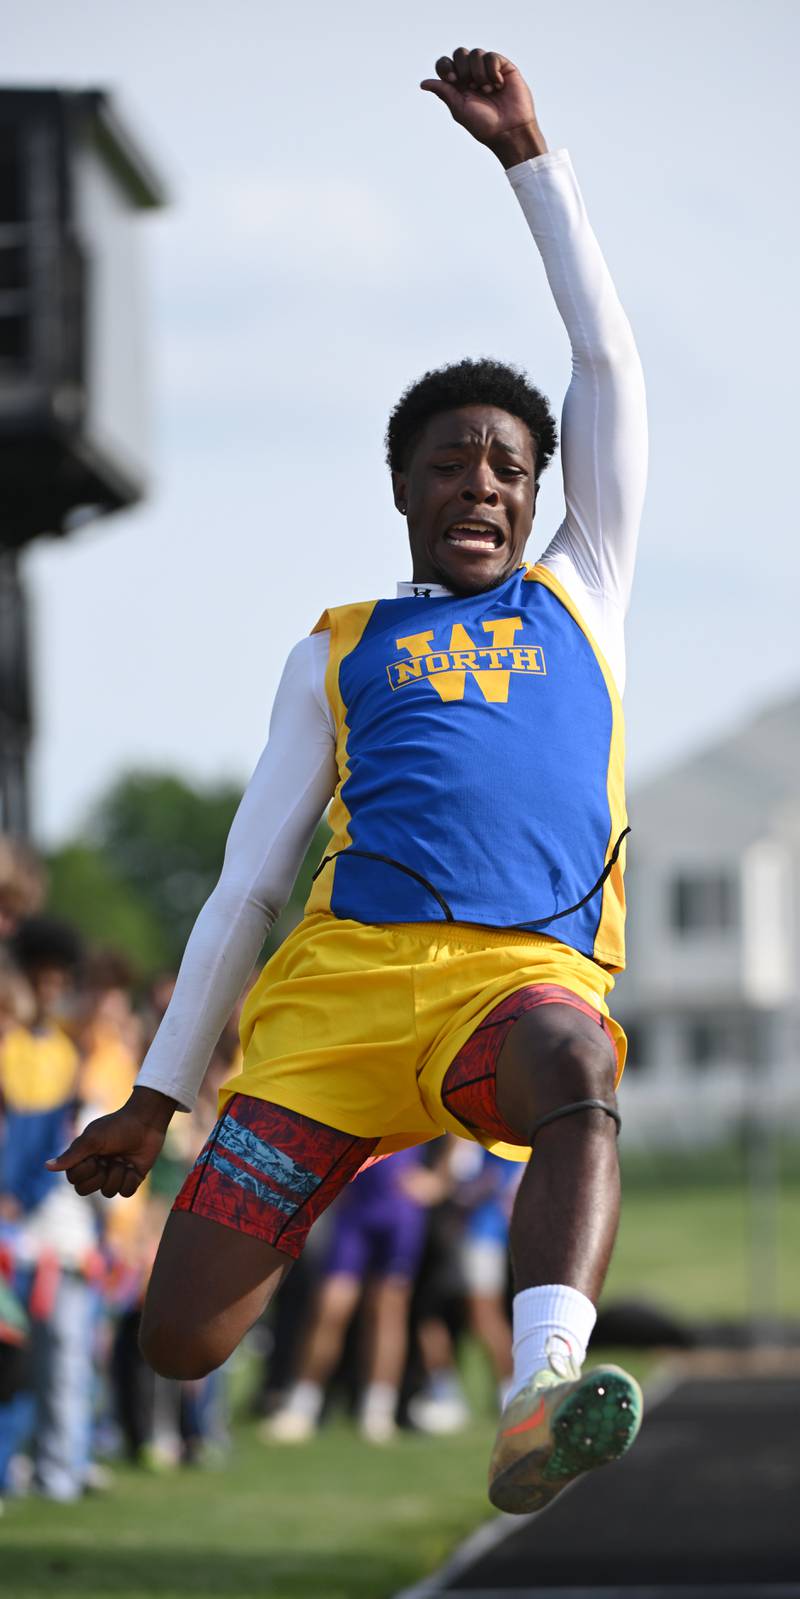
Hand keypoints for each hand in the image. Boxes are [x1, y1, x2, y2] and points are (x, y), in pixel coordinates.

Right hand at [45, 1086, 176, 1198]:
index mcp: (84, 1158)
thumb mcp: (92, 1139)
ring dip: (117, 1174)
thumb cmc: (117, 1126)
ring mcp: (114, 1174)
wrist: (146, 1121)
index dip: (84, 1172)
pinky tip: (133, 1165)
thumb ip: (71, 1155)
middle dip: (99, 1178)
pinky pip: (126, 1192)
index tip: (93, 1157)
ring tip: (123, 1159)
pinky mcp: (131, 1178)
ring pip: (108, 1192)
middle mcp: (97, 1168)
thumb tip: (47, 1166)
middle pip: (86, 1190)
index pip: (74, 1180)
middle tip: (108, 1161)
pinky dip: (130, 1179)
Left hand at [420, 48, 547, 166]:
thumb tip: (423, 83)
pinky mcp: (504, 67)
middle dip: (463, 68)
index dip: (445, 66)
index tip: (452, 80)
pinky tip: (498, 85)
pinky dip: (492, 71)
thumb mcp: (459, 109)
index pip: (445, 64)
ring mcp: (488, 69)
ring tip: (487, 91)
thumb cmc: (484, 124)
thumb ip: (444, 92)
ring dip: (479, 73)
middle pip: (459, 53)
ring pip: (476, 53)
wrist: (509, 130)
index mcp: (458, 85)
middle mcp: (472, 75)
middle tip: (471, 86)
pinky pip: (491, 56)